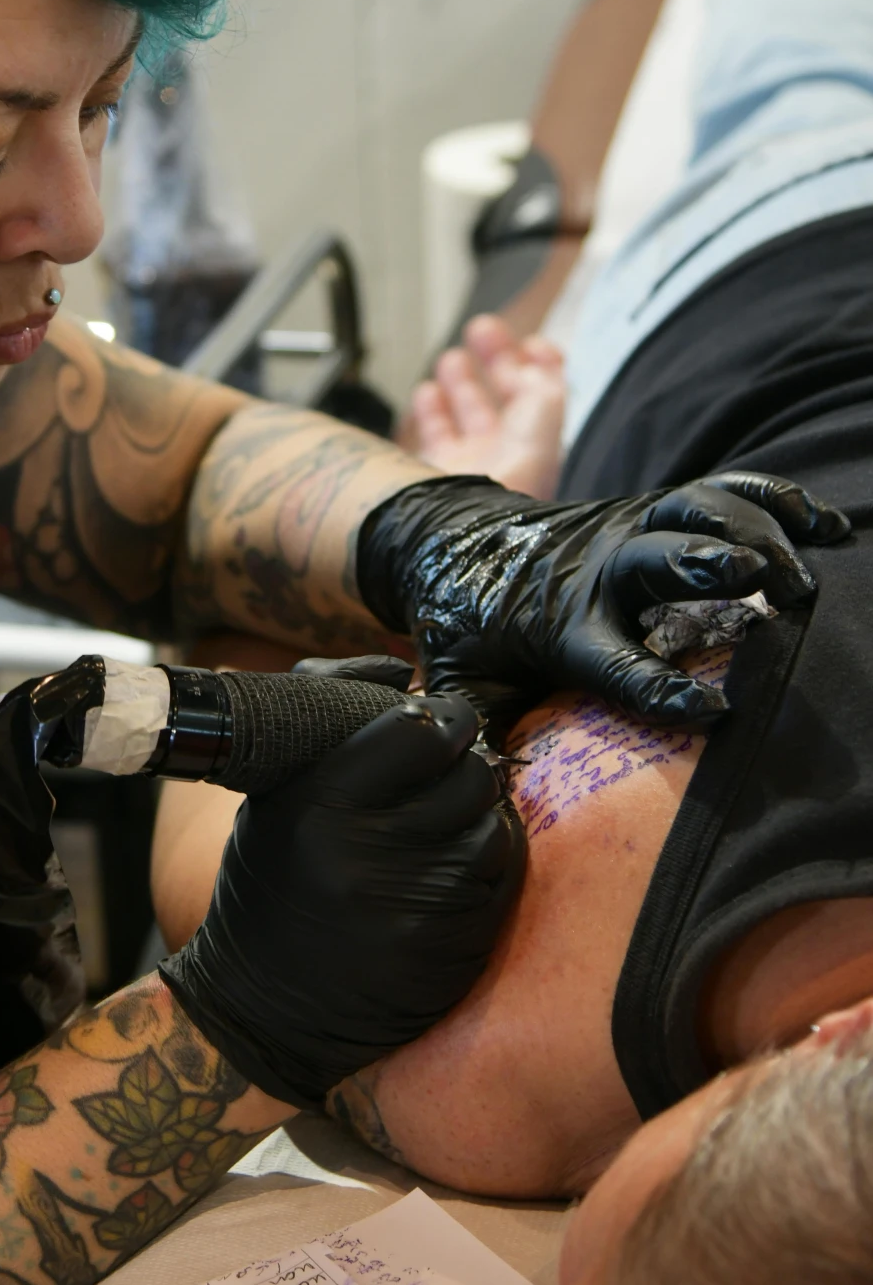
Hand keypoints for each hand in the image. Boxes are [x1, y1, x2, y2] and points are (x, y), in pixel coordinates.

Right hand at [158, 687, 522, 1106]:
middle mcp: (368, 852)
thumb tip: (408, 667)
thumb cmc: (274, 881)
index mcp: (321, 801)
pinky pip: (502, 885)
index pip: (420, 730)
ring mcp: (415, 905)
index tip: (443, 726)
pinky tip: (451, 876)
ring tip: (446, 832)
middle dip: (469, 770)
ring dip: (483, 822)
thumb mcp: (280, 793)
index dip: (444, 719)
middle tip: (451, 779)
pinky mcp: (451, 949)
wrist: (265, 1005)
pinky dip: (487, 872)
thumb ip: (333, 713)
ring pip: (497, 829)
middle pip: (469, 777)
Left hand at [358, 468, 849, 725]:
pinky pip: (724, 489)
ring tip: (807, 576)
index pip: (612, 662)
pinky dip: (778, 498)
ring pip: (699, 509)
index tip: (715, 712)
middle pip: (659, 558)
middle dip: (713, 564)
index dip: (660, 688)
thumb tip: (473, 795)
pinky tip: (830, 527)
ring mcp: (630, 528)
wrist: (453, 540)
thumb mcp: (458, 684)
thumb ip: (472, 733)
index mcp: (558, 627)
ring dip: (757, 530)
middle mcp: (599, 568)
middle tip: (775, 584)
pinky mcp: (654, 508)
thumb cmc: (467, 628)